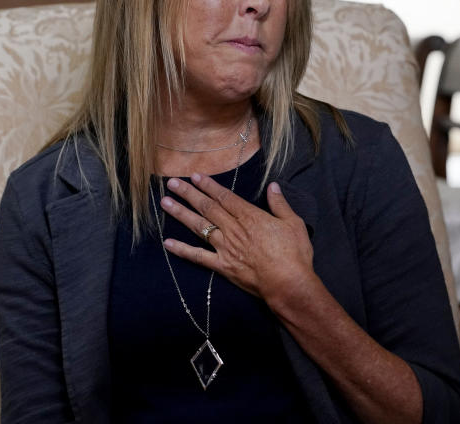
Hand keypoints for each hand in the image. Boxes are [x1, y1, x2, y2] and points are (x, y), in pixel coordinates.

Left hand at [161, 174, 315, 303]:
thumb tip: (273, 186)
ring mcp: (225, 248)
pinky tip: (167, 243)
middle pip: (207, 207)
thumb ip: (280, 203)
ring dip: (181, 213)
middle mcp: (233, 229)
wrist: (288, 284)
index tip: (195, 176)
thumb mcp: (293, 223)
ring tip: (165, 202)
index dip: (209, 186)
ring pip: (199, 226)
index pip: (224, 197)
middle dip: (189, 193)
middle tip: (172, 183)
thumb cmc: (294, 254)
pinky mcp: (222, 266)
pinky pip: (198, 257)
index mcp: (250, 216)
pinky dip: (182, 250)